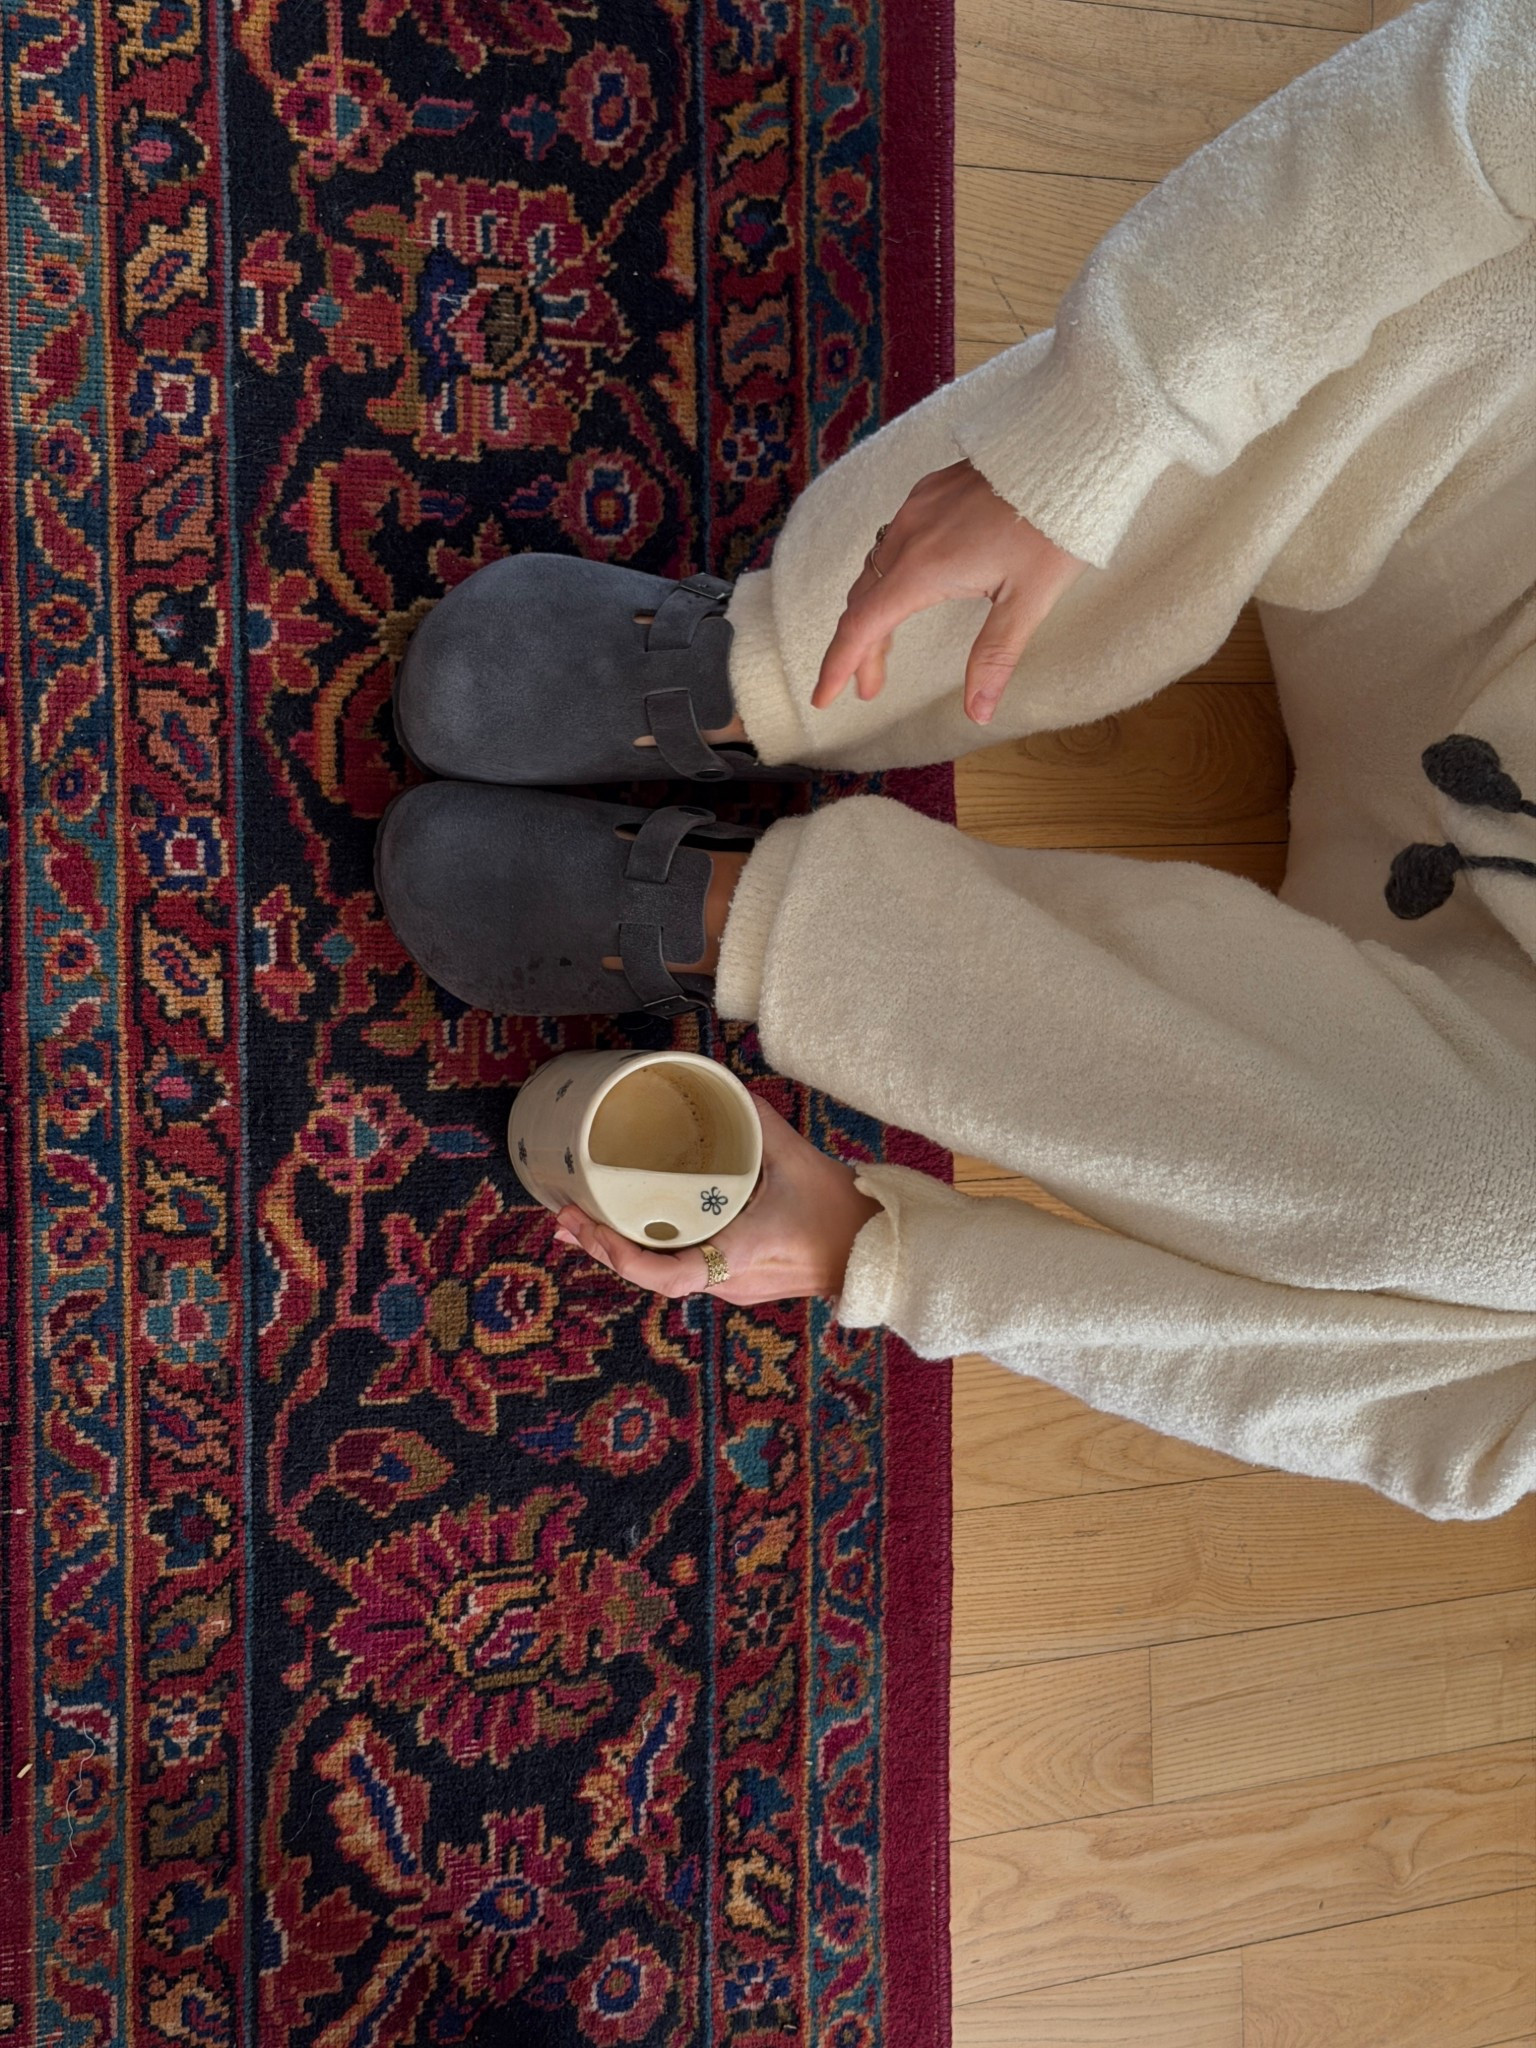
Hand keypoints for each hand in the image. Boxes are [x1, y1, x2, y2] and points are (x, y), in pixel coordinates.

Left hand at [553, 1096, 883, 1306]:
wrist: (881, 1253)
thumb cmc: (841, 1212)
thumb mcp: (796, 1157)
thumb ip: (755, 1118)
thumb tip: (716, 1078)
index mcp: (737, 1254)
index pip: (666, 1275)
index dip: (619, 1257)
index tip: (585, 1228)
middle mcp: (727, 1281)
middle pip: (650, 1275)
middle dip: (603, 1248)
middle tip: (564, 1216)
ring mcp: (732, 1288)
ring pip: (664, 1275)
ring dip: (623, 1252)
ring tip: (583, 1221)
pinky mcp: (738, 1282)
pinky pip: (685, 1269)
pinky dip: (652, 1251)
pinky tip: (632, 1229)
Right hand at [812, 457, 1089, 725]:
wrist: (1070, 449)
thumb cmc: (1054, 526)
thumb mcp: (1029, 601)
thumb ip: (995, 656)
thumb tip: (976, 713)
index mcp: (924, 568)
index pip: (862, 627)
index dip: (838, 665)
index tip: (822, 698)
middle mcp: (908, 535)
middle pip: (864, 601)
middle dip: (860, 649)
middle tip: (870, 688)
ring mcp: (917, 508)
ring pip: (875, 569)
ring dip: (874, 612)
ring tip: (885, 646)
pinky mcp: (930, 490)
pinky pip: (892, 539)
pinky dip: (887, 575)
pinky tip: (907, 587)